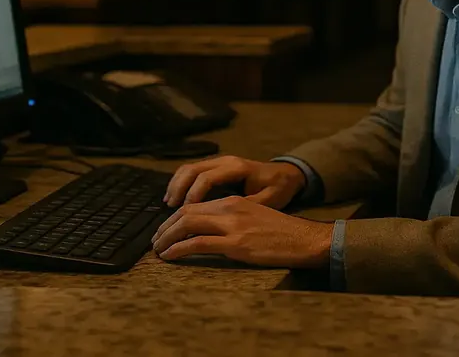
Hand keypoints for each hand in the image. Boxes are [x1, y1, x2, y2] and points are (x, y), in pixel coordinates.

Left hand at [151, 195, 332, 268]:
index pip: (195, 205)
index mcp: (233, 201)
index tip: (165, 229)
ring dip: (167, 237)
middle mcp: (229, 208)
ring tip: (159, 249)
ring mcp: (232, 226)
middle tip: (156, 240)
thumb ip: (232, 218)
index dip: (175, 217)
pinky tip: (170, 256)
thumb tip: (210, 230)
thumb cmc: (281, 233)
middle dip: (166, 226)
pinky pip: (198, 243)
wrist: (303, 239)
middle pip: (186, 212)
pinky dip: (179, 249)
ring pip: (188, 225)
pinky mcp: (235, 244)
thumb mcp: (254, 217)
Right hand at [164, 155, 306, 209]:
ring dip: (176, 185)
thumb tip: (222, 221)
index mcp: (237, 168)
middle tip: (170, 210)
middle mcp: (225, 161)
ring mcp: (219, 162)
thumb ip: (245, 208)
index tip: (185, 212)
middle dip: (178, 189)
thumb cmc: (278, 189)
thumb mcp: (268, 201)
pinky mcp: (216, 167)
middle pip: (192, 170)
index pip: (206, 178)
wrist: (287, 174)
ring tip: (169, 205)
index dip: (193, 194)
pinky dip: (181, 183)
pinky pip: (192, 171)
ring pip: (189, 168)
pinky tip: (176, 200)